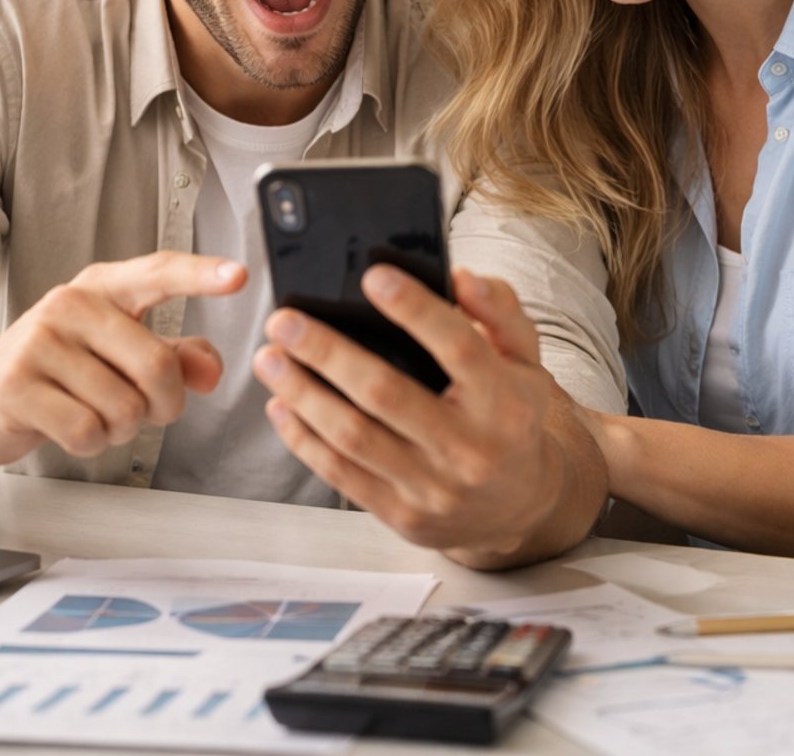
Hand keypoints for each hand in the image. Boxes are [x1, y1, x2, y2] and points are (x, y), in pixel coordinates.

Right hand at [0, 252, 242, 465]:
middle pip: (156, 365)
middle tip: (146, 410)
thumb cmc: (56, 371)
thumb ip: (174, 356)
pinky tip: (68, 428)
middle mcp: (69, 304)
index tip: (238, 276)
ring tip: (92, 414)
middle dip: (164, 405)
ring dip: (120, 428)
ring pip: (123, 407)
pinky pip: (86, 430)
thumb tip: (211, 371)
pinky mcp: (16, 385)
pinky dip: (90, 443)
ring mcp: (38, 342)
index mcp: (101, 288)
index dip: (200, 275)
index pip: (158, 272)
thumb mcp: (119, 355)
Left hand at [252, 266, 562, 560]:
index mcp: (504, 401)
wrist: (519, 507)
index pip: (458, 348)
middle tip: (284, 321)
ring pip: (353, 436)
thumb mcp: (524, 361)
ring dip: (302, 394)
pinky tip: (280, 405)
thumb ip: (498, 312)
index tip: (373, 276)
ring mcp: (433, 487)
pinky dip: (303, 438)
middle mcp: (469, 447)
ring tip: (269, 358)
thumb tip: (460, 276)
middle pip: (386, 393)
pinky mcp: (402, 515)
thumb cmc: (512, 418)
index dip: (416, 310)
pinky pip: (341, 474)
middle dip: (327, 353)